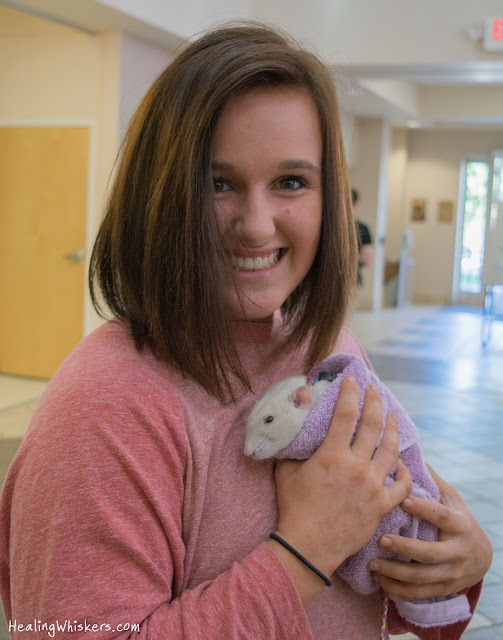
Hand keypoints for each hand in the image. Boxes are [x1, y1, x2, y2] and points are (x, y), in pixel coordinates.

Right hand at [272, 377, 411, 580]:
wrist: (308, 546)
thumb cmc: (294, 508)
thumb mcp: (285, 471)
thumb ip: (291, 448)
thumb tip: (290, 427)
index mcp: (332, 455)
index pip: (346, 413)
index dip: (350, 392)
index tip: (351, 380)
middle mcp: (357, 466)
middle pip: (373, 424)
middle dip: (375, 401)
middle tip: (374, 390)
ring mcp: (373, 486)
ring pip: (391, 449)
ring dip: (393, 429)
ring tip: (392, 417)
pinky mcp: (382, 505)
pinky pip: (402, 484)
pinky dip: (404, 471)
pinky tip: (401, 462)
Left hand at [369, 464, 492, 600]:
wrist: (482, 557)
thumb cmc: (457, 520)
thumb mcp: (451, 500)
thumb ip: (431, 482)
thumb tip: (405, 455)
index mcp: (459, 525)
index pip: (440, 516)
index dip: (423, 509)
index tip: (402, 500)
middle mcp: (458, 551)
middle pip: (429, 553)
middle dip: (403, 548)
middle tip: (380, 539)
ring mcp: (452, 574)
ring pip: (421, 578)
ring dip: (394, 573)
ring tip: (372, 564)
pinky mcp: (443, 589)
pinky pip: (418, 594)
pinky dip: (397, 590)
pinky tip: (379, 581)